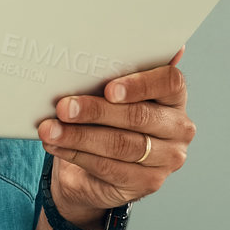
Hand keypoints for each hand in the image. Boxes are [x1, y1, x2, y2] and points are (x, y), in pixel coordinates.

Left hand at [36, 47, 194, 226]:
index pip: (171, 82)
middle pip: (139, 116)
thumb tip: (94, 47)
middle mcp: (178, 127)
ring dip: (80, 136)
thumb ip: (111, 77)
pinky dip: (77, 155)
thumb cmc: (106, 121)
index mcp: (175, 96)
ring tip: (51, 129)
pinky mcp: (148, 183)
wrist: (97, 171)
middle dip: (96, 111)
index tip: (109, 89)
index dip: (140, 84)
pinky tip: (57, 145)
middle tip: (63, 107)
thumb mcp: (110, 96)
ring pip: (121, 145)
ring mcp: (167, 159)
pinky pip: (109, 167)